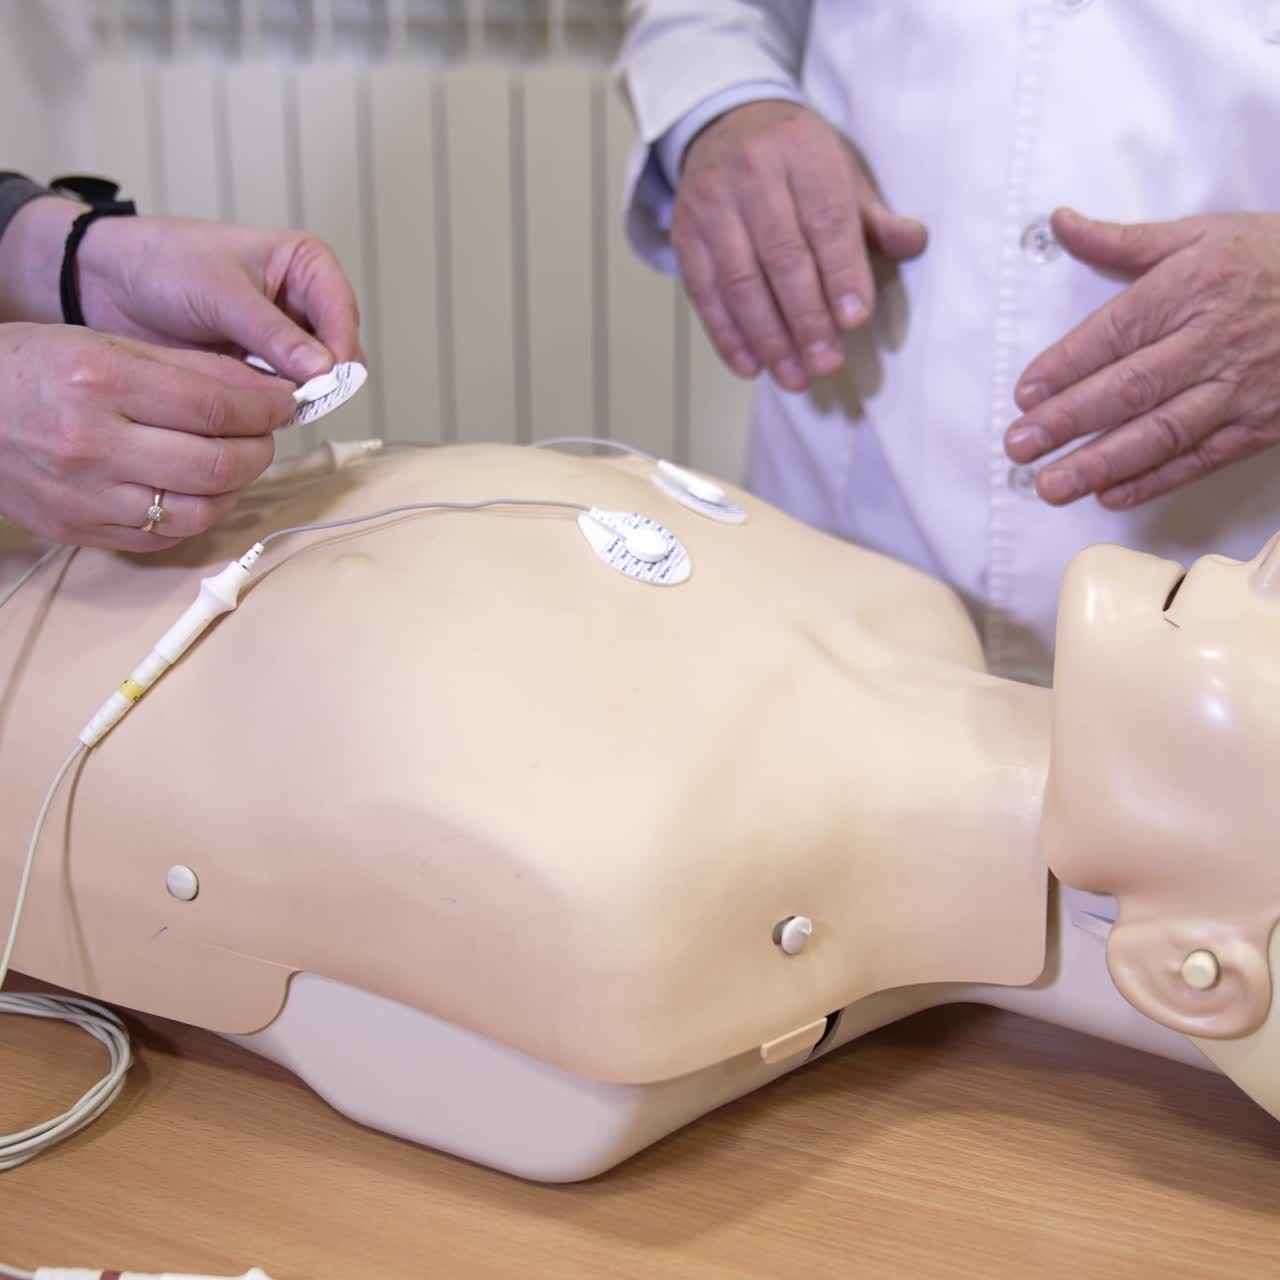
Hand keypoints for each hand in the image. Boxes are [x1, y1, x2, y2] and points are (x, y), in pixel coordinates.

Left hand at [0, 197, 360, 383]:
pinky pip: (284, 397)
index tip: (324, 380)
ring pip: (316, 380)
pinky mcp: (263, 371)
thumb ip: (274, 333)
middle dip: (321, 378)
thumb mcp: (221, 293)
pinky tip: (252, 410)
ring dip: (297, 396)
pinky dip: (273, 407)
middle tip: (296, 398)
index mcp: (307, 265)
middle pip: (338, 352)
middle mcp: (305, 304)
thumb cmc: (161, 263)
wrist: (107, 285)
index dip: (339, 349)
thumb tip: (324, 370)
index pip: (343, 313)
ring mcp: (286, 342)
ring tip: (269, 405)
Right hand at [0, 323, 295, 550]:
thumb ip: (191, 369)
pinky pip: (164, 538)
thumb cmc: (32, 369)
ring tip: (233, 463)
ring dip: (233, 490)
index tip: (285, 404)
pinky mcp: (81, 531)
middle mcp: (94, 444)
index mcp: (101, 382)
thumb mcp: (105, 345)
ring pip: (198, 511)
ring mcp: (87, 496)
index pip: (215, 407)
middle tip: (263, 435)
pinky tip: (197, 491)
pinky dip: (195, 516)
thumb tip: (266, 392)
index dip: (266, 410)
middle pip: (216, 466)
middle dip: (258, 451)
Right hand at [671, 101, 926, 391]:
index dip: (841, 275)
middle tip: (826, 364)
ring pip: (740, 281)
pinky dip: (727, 335)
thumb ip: (873, 216)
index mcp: (802, 153)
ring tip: (794, 376)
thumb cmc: (795, 160)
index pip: (825, 221)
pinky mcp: (685, 236)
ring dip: (768, 338)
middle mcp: (752, 175)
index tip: (854, 322)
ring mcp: (712, 206)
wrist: (725, 124)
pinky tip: (751, 366)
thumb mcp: (841, 171)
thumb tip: (913, 243)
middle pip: (781, 257)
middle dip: (805, 319)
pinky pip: (704, 293)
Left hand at [1006, 209, 1279, 507]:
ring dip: (1101, 463)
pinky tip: (1111, 494)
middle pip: (1129, 387)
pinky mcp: (1260, 424)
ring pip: (1161, 431)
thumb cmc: (1273, 258)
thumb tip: (1060, 224)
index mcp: (1191, 287)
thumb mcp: (1201, 234)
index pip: (1114, 332)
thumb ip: (1122, 241)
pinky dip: (1155, 479)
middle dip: (1068, 421)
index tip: (1025, 394)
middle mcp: (1212, 340)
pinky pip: (1201, 458)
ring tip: (1052, 485)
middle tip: (1019, 446)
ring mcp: (1239, 387)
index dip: (1065, 366)